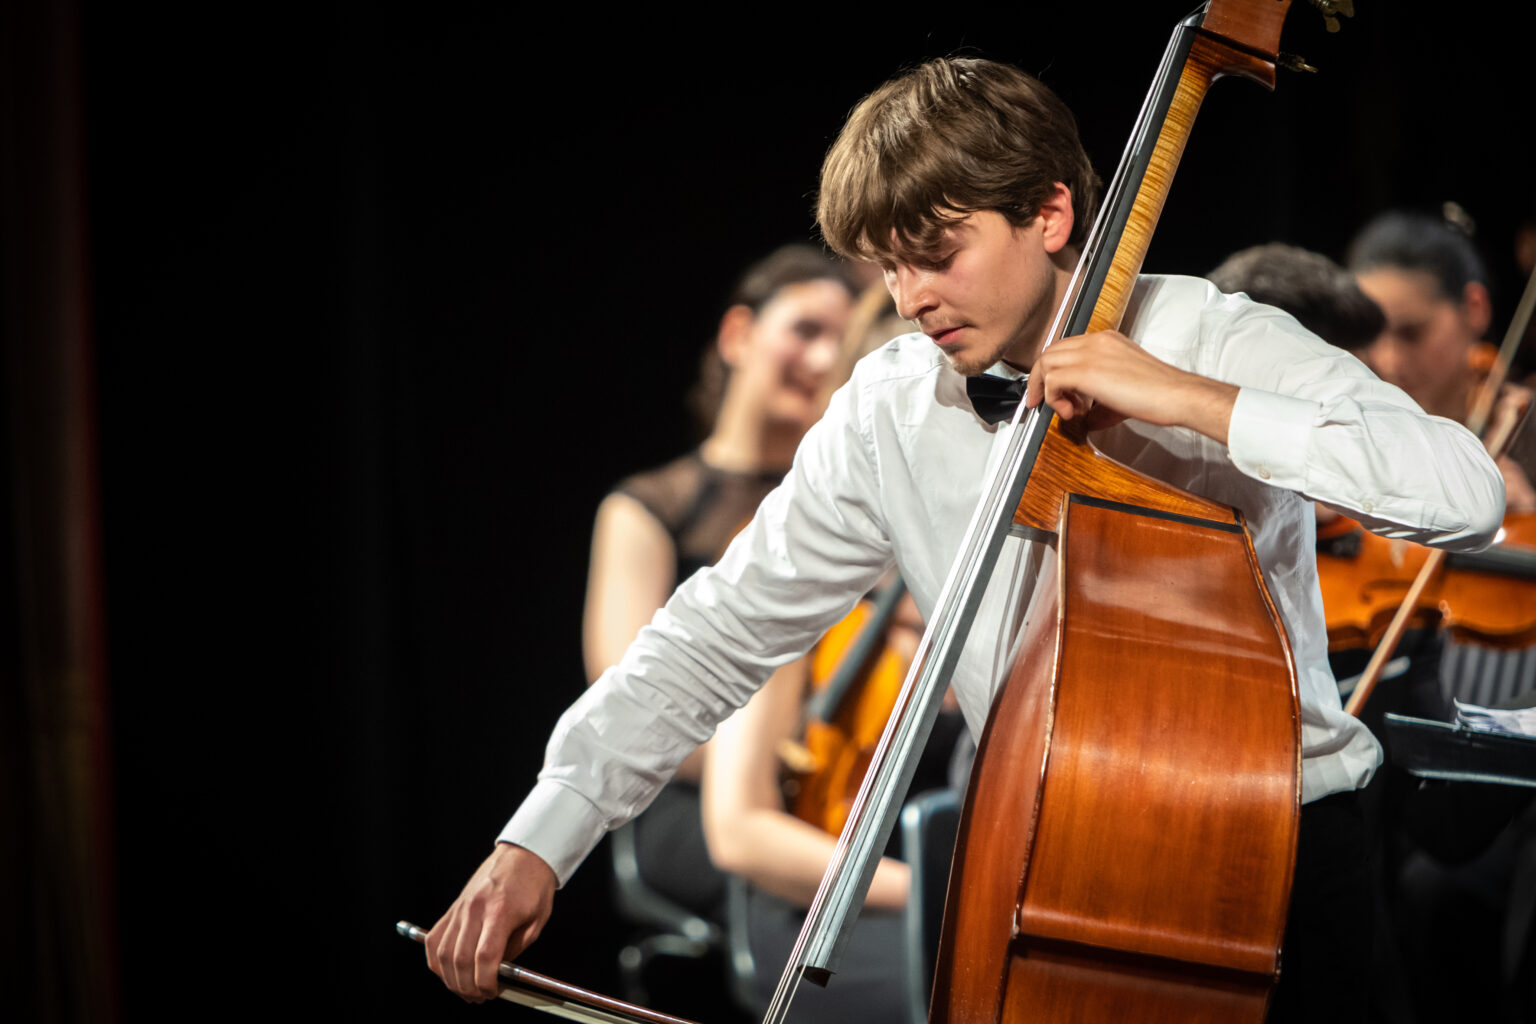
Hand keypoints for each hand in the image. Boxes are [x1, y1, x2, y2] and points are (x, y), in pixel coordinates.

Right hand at [425, 843, 556, 1001]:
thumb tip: (499, 972)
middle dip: (467, 986)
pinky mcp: (453, 907)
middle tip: (478, 996)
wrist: (523, 855)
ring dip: (450, 978)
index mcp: (500, 911)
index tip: (491, 991)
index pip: (484, 957)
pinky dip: (436, 960)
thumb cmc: (533, 885)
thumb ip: (516, 948)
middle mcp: (475, 909)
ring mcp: (460, 908)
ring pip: (442, 953)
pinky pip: (434, 938)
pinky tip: (447, 970)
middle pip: (460, 960)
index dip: (485, 981)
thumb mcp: (537, 920)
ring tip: (464, 988)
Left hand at [1024, 330, 1237, 442]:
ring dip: (1047, 390)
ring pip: (1046, 362)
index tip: (1057, 393)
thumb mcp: (1123, 392)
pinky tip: (1072, 412)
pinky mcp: (1087, 371)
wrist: (1176, 395)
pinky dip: (1053, 398)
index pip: (1066, 349)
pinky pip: (1052, 380)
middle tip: (1047, 403)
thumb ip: (1100, 402)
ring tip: (1068, 410)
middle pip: (1051, 352)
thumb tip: (1088, 419)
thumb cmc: (1159, 395)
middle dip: (1043, 380)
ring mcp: (1091, 353)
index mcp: (1106, 341)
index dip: (1056, 372)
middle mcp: (1096, 342)